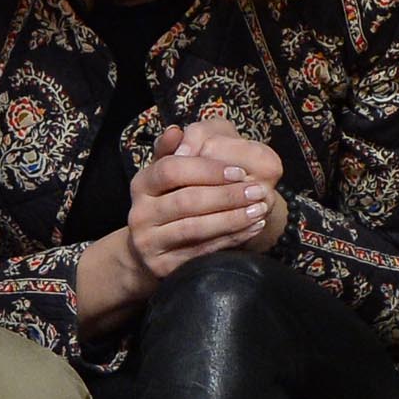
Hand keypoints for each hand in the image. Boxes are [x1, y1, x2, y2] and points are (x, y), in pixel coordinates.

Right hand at [120, 123, 275, 284]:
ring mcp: (149, 243)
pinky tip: (252, 228)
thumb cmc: (169, 201)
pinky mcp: (163, 267)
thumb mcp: (170, 171)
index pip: (171, 170)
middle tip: (259, 191)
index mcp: (141, 184)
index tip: (238, 171)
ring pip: (195, 228)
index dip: (206, 170)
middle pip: (186, 201)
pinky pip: (202, 252)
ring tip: (260, 210)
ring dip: (233, 219)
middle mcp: (139, 214)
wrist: (150, 249)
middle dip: (227, 196)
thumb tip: (176, 131)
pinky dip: (231, 239)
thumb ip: (177, 149)